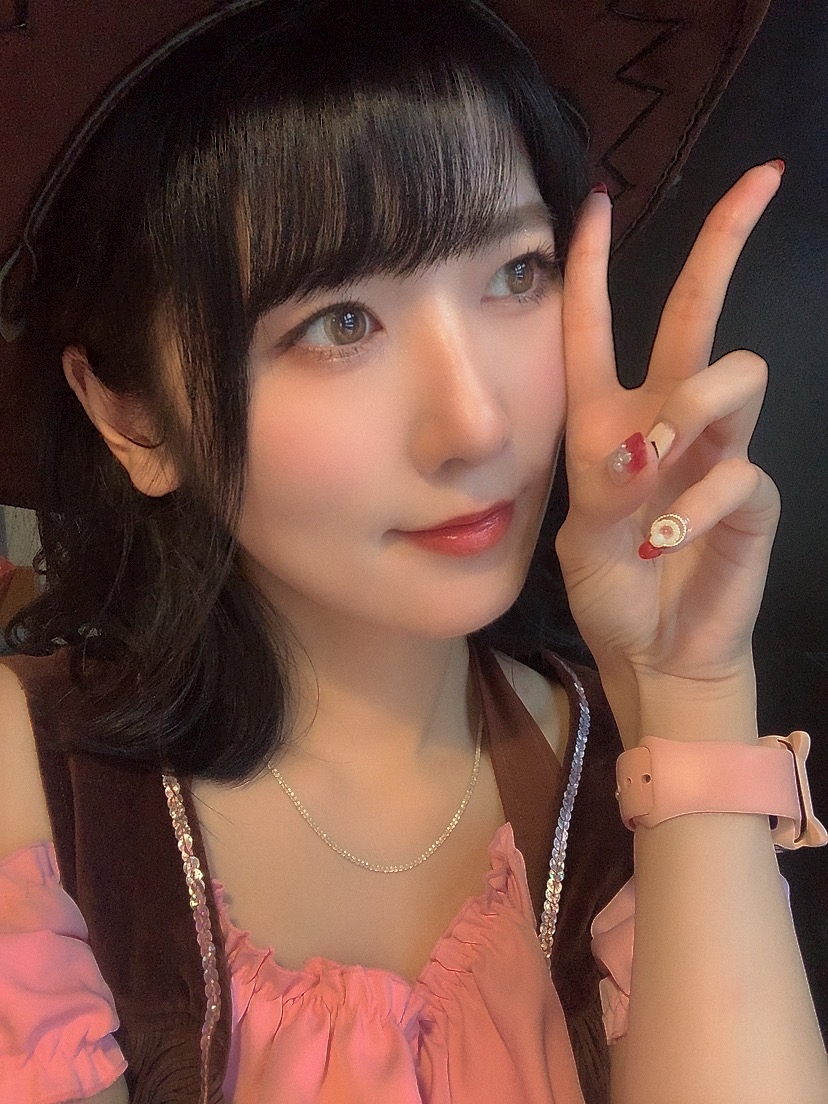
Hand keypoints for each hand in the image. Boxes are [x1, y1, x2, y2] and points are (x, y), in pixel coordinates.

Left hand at [556, 165, 783, 744]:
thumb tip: (640, 445)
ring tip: (656, 456)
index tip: (598, 201)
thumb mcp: (582, 537)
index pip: (600, 328)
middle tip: (761, 181)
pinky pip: (738, 472)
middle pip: (699, 314)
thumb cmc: (610, 590)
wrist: (650, 651)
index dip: (597, 266)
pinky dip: (694, 504)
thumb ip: (603, 488)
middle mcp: (667, 421)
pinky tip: (662, 542)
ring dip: (696, 404)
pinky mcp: (749, 498)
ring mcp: (714, 454)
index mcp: (609, 420)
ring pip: (736, 374)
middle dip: (725, 244)